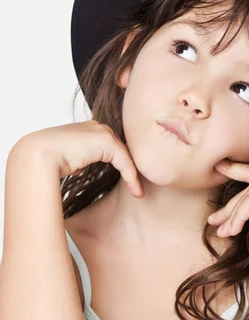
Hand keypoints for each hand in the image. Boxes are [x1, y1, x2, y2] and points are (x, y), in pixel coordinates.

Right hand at [12, 121, 143, 197]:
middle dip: (130, 167)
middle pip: (122, 149)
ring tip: (138, 192)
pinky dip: (132, 177)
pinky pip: (125, 162)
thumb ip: (77, 160)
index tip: (128, 180)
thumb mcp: (67, 159)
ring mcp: (102, 132)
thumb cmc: (47, 158)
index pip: (111, 146)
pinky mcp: (106, 142)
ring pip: (125, 156)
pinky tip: (136, 191)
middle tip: (137, 186)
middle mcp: (97, 127)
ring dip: (133, 175)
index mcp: (88, 128)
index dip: (121, 162)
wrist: (39, 154)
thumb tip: (80, 168)